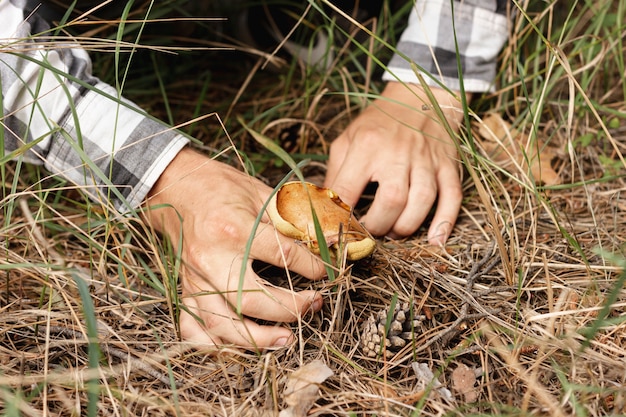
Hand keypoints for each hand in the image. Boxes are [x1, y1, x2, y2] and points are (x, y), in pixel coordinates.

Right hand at [144, 148, 325, 349]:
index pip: (282, 255)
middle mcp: (211, 257)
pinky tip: (242, 345)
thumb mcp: (260, 193)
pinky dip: (215, 345)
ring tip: (286, 339)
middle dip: (289, 310)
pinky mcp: (184, 289)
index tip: (325, 272)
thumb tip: (328, 240)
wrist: (176, 187)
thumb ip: (292, 219)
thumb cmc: (221, 188)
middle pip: (250, 299)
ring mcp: (194, 278)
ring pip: (222, 324)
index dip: (312, 266)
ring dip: (257, 338)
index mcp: (233, 228)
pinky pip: (194, 329)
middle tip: (312, 305)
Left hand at [324, 82, 467, 244]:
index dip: (340, 217)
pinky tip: (436, 241)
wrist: (419, 95)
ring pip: (421, 202)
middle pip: (391, 201)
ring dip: (406, 227)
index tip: (338, 230)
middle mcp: (398, 153)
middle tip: (370, 230)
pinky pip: (452, 197)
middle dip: (378, 226)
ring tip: (393, 232)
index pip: (348, 189)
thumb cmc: (378, 122)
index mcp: (366, 146)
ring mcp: (426, 160)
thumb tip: (324, 207)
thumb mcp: (348, 139)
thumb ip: (335, 173)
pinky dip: (445, 222)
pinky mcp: (448, 165)